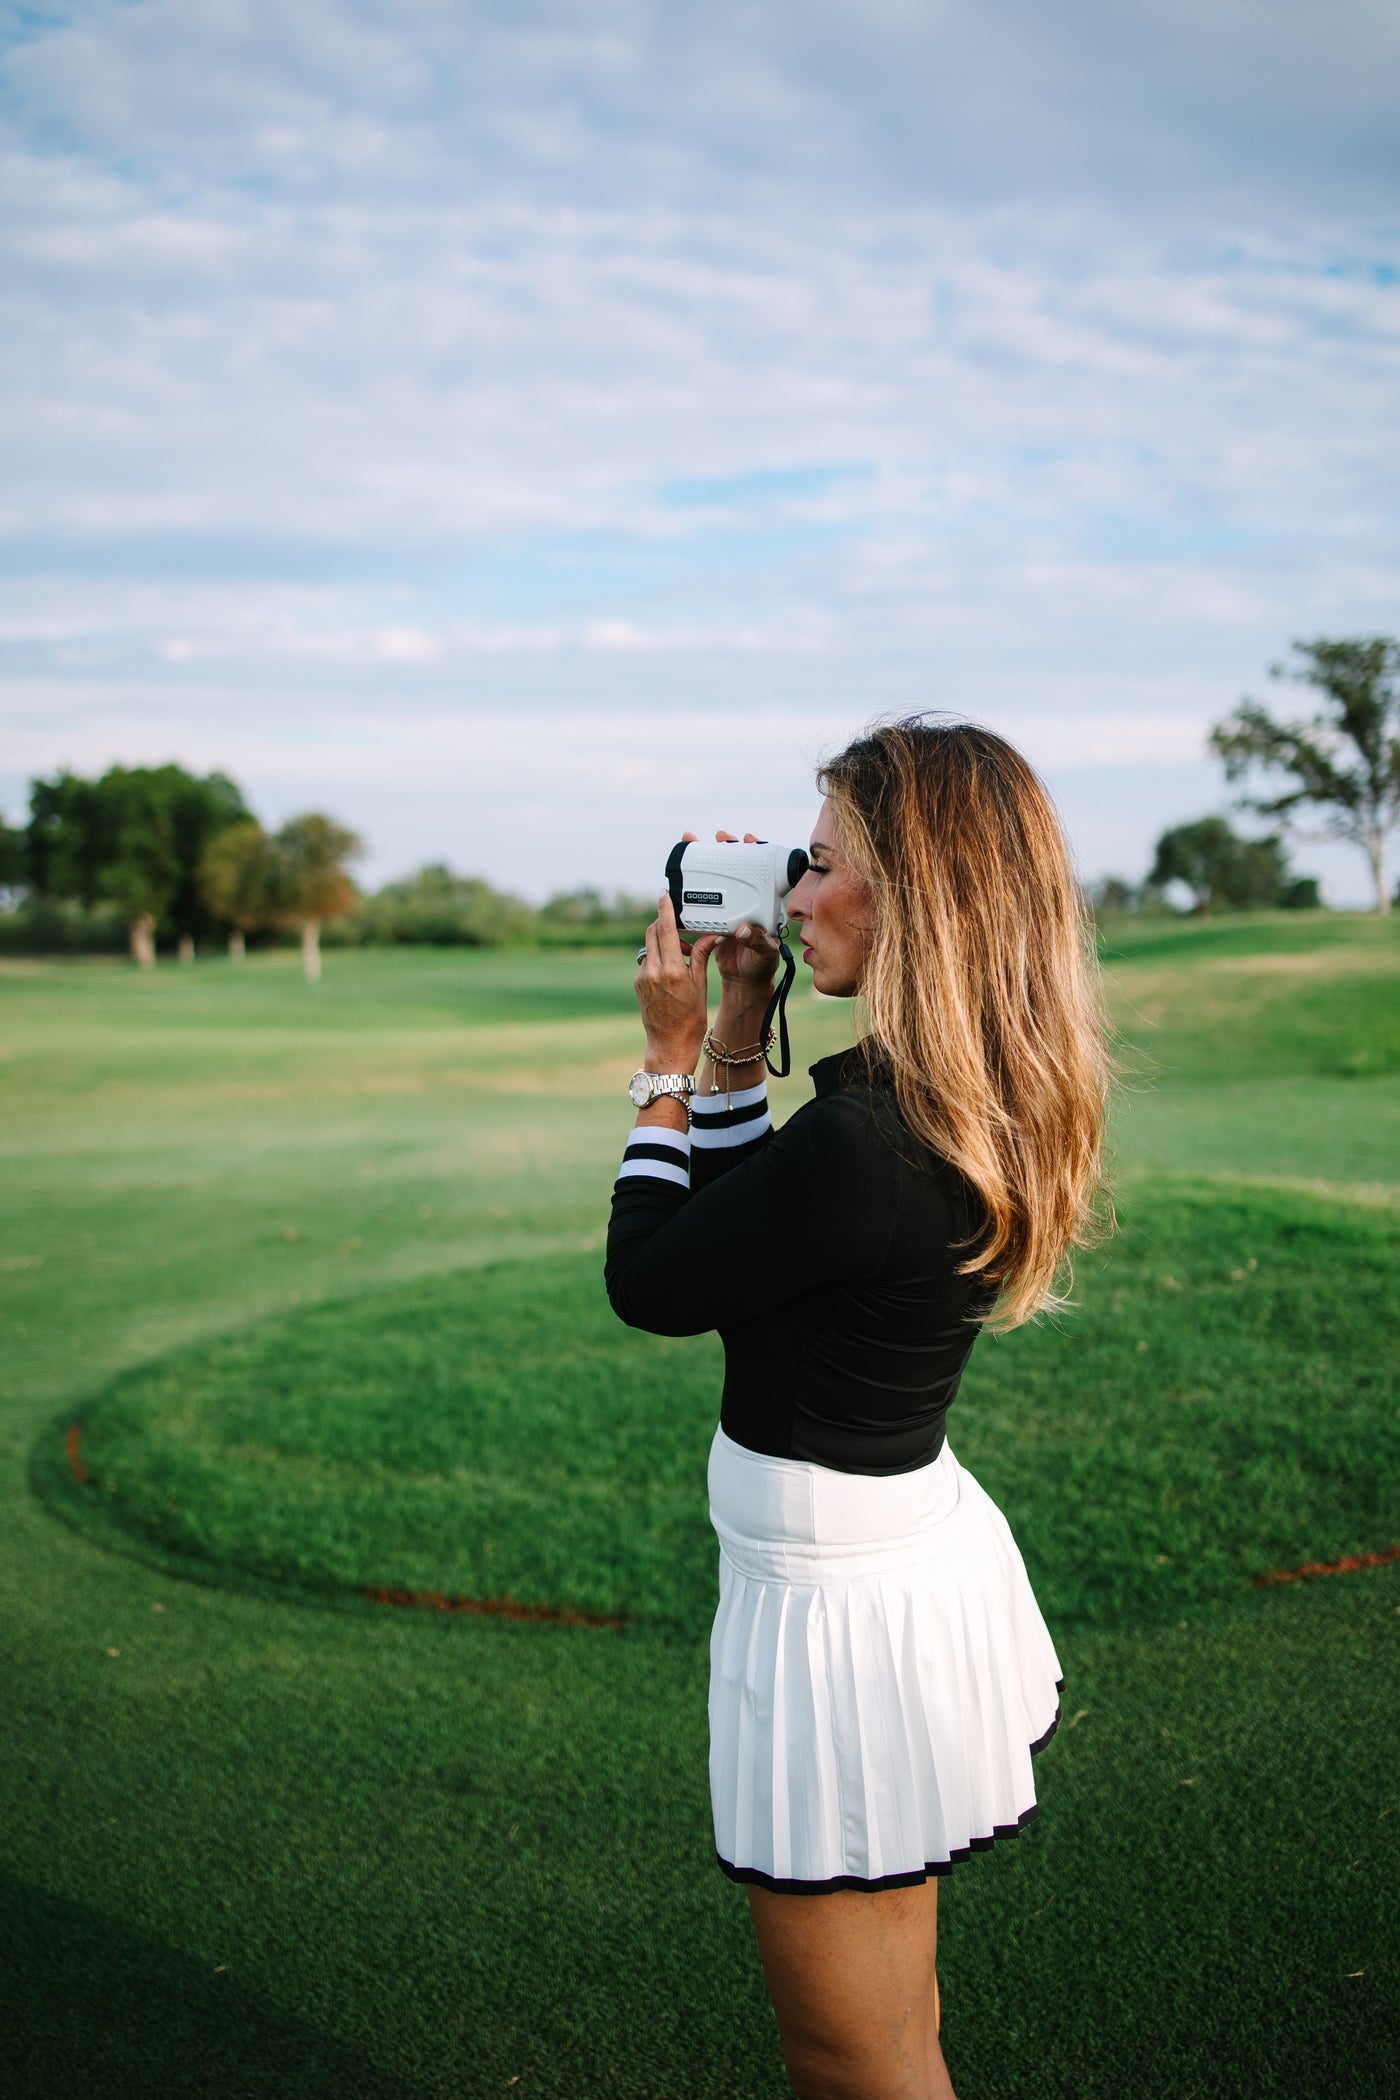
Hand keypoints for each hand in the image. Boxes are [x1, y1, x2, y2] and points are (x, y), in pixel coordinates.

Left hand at [635, 889, 710, 1070]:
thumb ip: (699, 956)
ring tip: (681, 958)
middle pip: (653, 932)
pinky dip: (658, 958)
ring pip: (649, 947)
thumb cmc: (690, 1020)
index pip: (665, 930)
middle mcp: (653, 972)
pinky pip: (647, 961)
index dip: (665, 909)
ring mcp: (642, 978)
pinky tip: (671, 972)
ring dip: (663, 944)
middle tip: (682, 933)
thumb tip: (710, 936)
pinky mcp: (638, 984)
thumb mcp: (700, 985)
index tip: (664, 894)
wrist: (670, 1045)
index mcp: (672, 971)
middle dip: (665, 925)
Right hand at [680, 831, 781, 991]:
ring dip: (709, 860)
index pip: (763, 871)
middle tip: (720, 837)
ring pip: (721, 878)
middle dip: (728, 848)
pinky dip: (695, 884)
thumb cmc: (761, 966)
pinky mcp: (714, 916)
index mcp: (764, 906)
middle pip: (739, 868)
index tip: (747, 840)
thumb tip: (743, 929)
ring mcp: (730, 907)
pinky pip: (705, 896)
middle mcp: (748, 902)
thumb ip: (756, 941)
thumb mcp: (764, 953)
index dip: (757, 852)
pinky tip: (685, 873)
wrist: (743, 981)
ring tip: (696, 843)